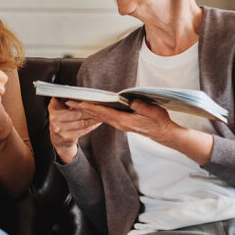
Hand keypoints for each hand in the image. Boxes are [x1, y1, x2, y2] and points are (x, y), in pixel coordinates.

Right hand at [48, 98, 101, 163]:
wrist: (58, 140)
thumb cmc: (60, 120)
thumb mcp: (57, 107)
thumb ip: (62, 98)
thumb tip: (68, 87)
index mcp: (53, 110)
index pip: (70, 104)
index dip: (82, 102)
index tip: (91, 100)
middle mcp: (55, 120)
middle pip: (78, 114)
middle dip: (91, 111)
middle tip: (100, 107)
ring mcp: (61, 130)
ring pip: (82, 123)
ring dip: (94, 118)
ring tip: (102, 114)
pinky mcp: (68, 138)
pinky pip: (83, 130)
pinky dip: (92, 126)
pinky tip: (98, 122)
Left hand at [72, 100, 214, 164]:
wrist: (165, 134)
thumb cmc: (160, 122)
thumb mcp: (153, 111)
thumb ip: (141, 106)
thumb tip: (130, 100)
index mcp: (124, 121)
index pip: (104, 113)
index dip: (91, 108)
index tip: (79, 103)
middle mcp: (119, 124)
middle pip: (97, 115)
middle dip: (82, 109)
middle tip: (69, 102)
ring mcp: (120, 125)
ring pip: (100, 117)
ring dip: (87, 110)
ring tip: (75, 104)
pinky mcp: (122, 123)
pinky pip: (105, 118)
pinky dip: (96, 113)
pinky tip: (90, 109)